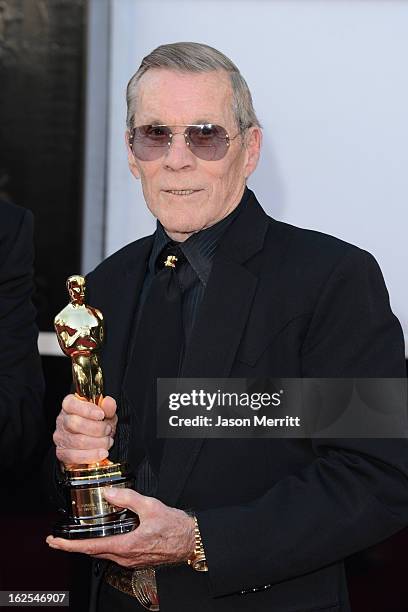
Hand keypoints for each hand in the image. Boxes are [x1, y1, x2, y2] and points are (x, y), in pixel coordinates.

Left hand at [46, 488, 195, 567]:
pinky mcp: (136, 558)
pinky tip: (103, 537)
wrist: (190, 540)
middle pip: (93, 553)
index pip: (90, 547)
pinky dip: (102, 547)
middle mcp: (125, 557)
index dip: (69, 545)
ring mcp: (130, 560)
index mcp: (126, 545)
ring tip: (77, 538)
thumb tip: (109, 493)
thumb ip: (128, 498)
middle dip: (74, 546)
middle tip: (59, 539)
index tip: (54, 542)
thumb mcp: (151, 506)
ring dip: (88, 547)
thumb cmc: (174, 526)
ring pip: (103, 554)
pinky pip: (113, 554)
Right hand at [53, 394, 117, 465]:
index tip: (101, 415)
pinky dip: (91, 456)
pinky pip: (74, 456)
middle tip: (108, 431)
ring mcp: (60, 437)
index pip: (70, 404)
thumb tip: (108, 402)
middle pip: (74, 423)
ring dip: (97, 443)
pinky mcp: (62, 453)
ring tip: (107, 442)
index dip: (86, 409)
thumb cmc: (99, 425)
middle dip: (96, 428)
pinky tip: (101, 453)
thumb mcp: (107, 414)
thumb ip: (108, 407)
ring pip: (77, 441)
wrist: (96, 445)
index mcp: (70, 406)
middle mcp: (62, 420)